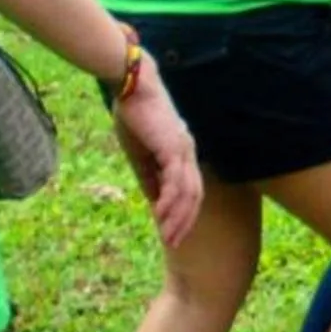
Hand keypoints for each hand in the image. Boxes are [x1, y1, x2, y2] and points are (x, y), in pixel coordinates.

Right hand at [109, 55, 203, 248]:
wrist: (134, 88)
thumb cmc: (136, 116)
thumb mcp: (142, 153)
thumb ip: (150, 174)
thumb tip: (154, 199)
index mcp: (183, 153)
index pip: (191, 189)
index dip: (184, 213)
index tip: (173, 232)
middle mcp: (188, 152)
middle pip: (196, 195)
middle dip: (185, 222)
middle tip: (173, 243)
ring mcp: (183, 149)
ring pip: (188, 192)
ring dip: (178, 217)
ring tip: (167, 236)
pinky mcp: (172, 146)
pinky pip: (176, 180)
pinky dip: (171, 200)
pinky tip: (160, 215)